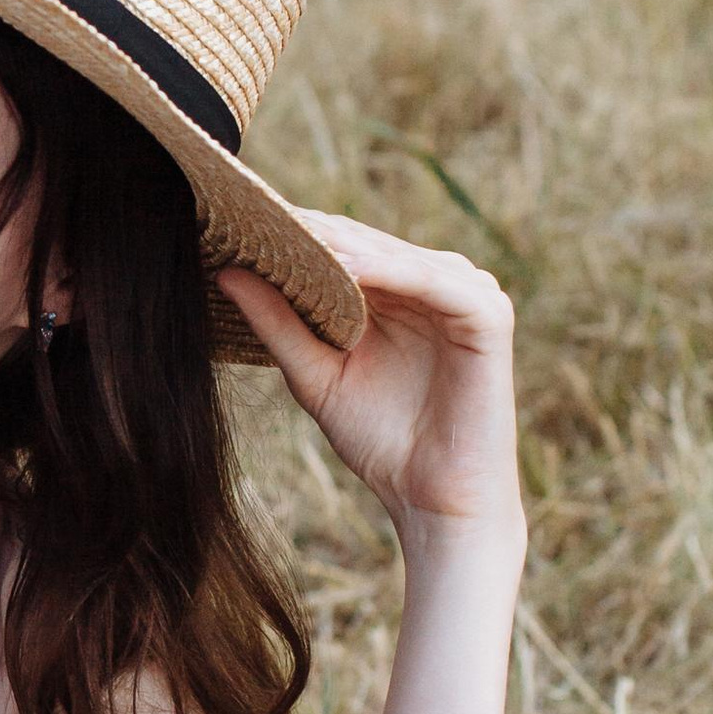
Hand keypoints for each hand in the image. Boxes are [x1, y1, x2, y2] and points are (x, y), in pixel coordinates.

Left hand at [220, 215, 521, 551]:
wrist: (431, 499)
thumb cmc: (379, 440)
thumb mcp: (314, 376)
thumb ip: (278, 324)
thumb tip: (224, 272)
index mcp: (394, 291)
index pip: (339, 245)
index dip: (289, 234)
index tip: (230, 222)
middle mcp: (431, 281)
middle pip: (363, 242)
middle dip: (309, 232)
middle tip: (248, 215)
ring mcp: (464, 293)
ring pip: (394, 254)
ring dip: (343, 244)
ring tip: (287, 235)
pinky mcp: (488, 314)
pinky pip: (433, 281)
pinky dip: (390, 271)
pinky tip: (345, 268)